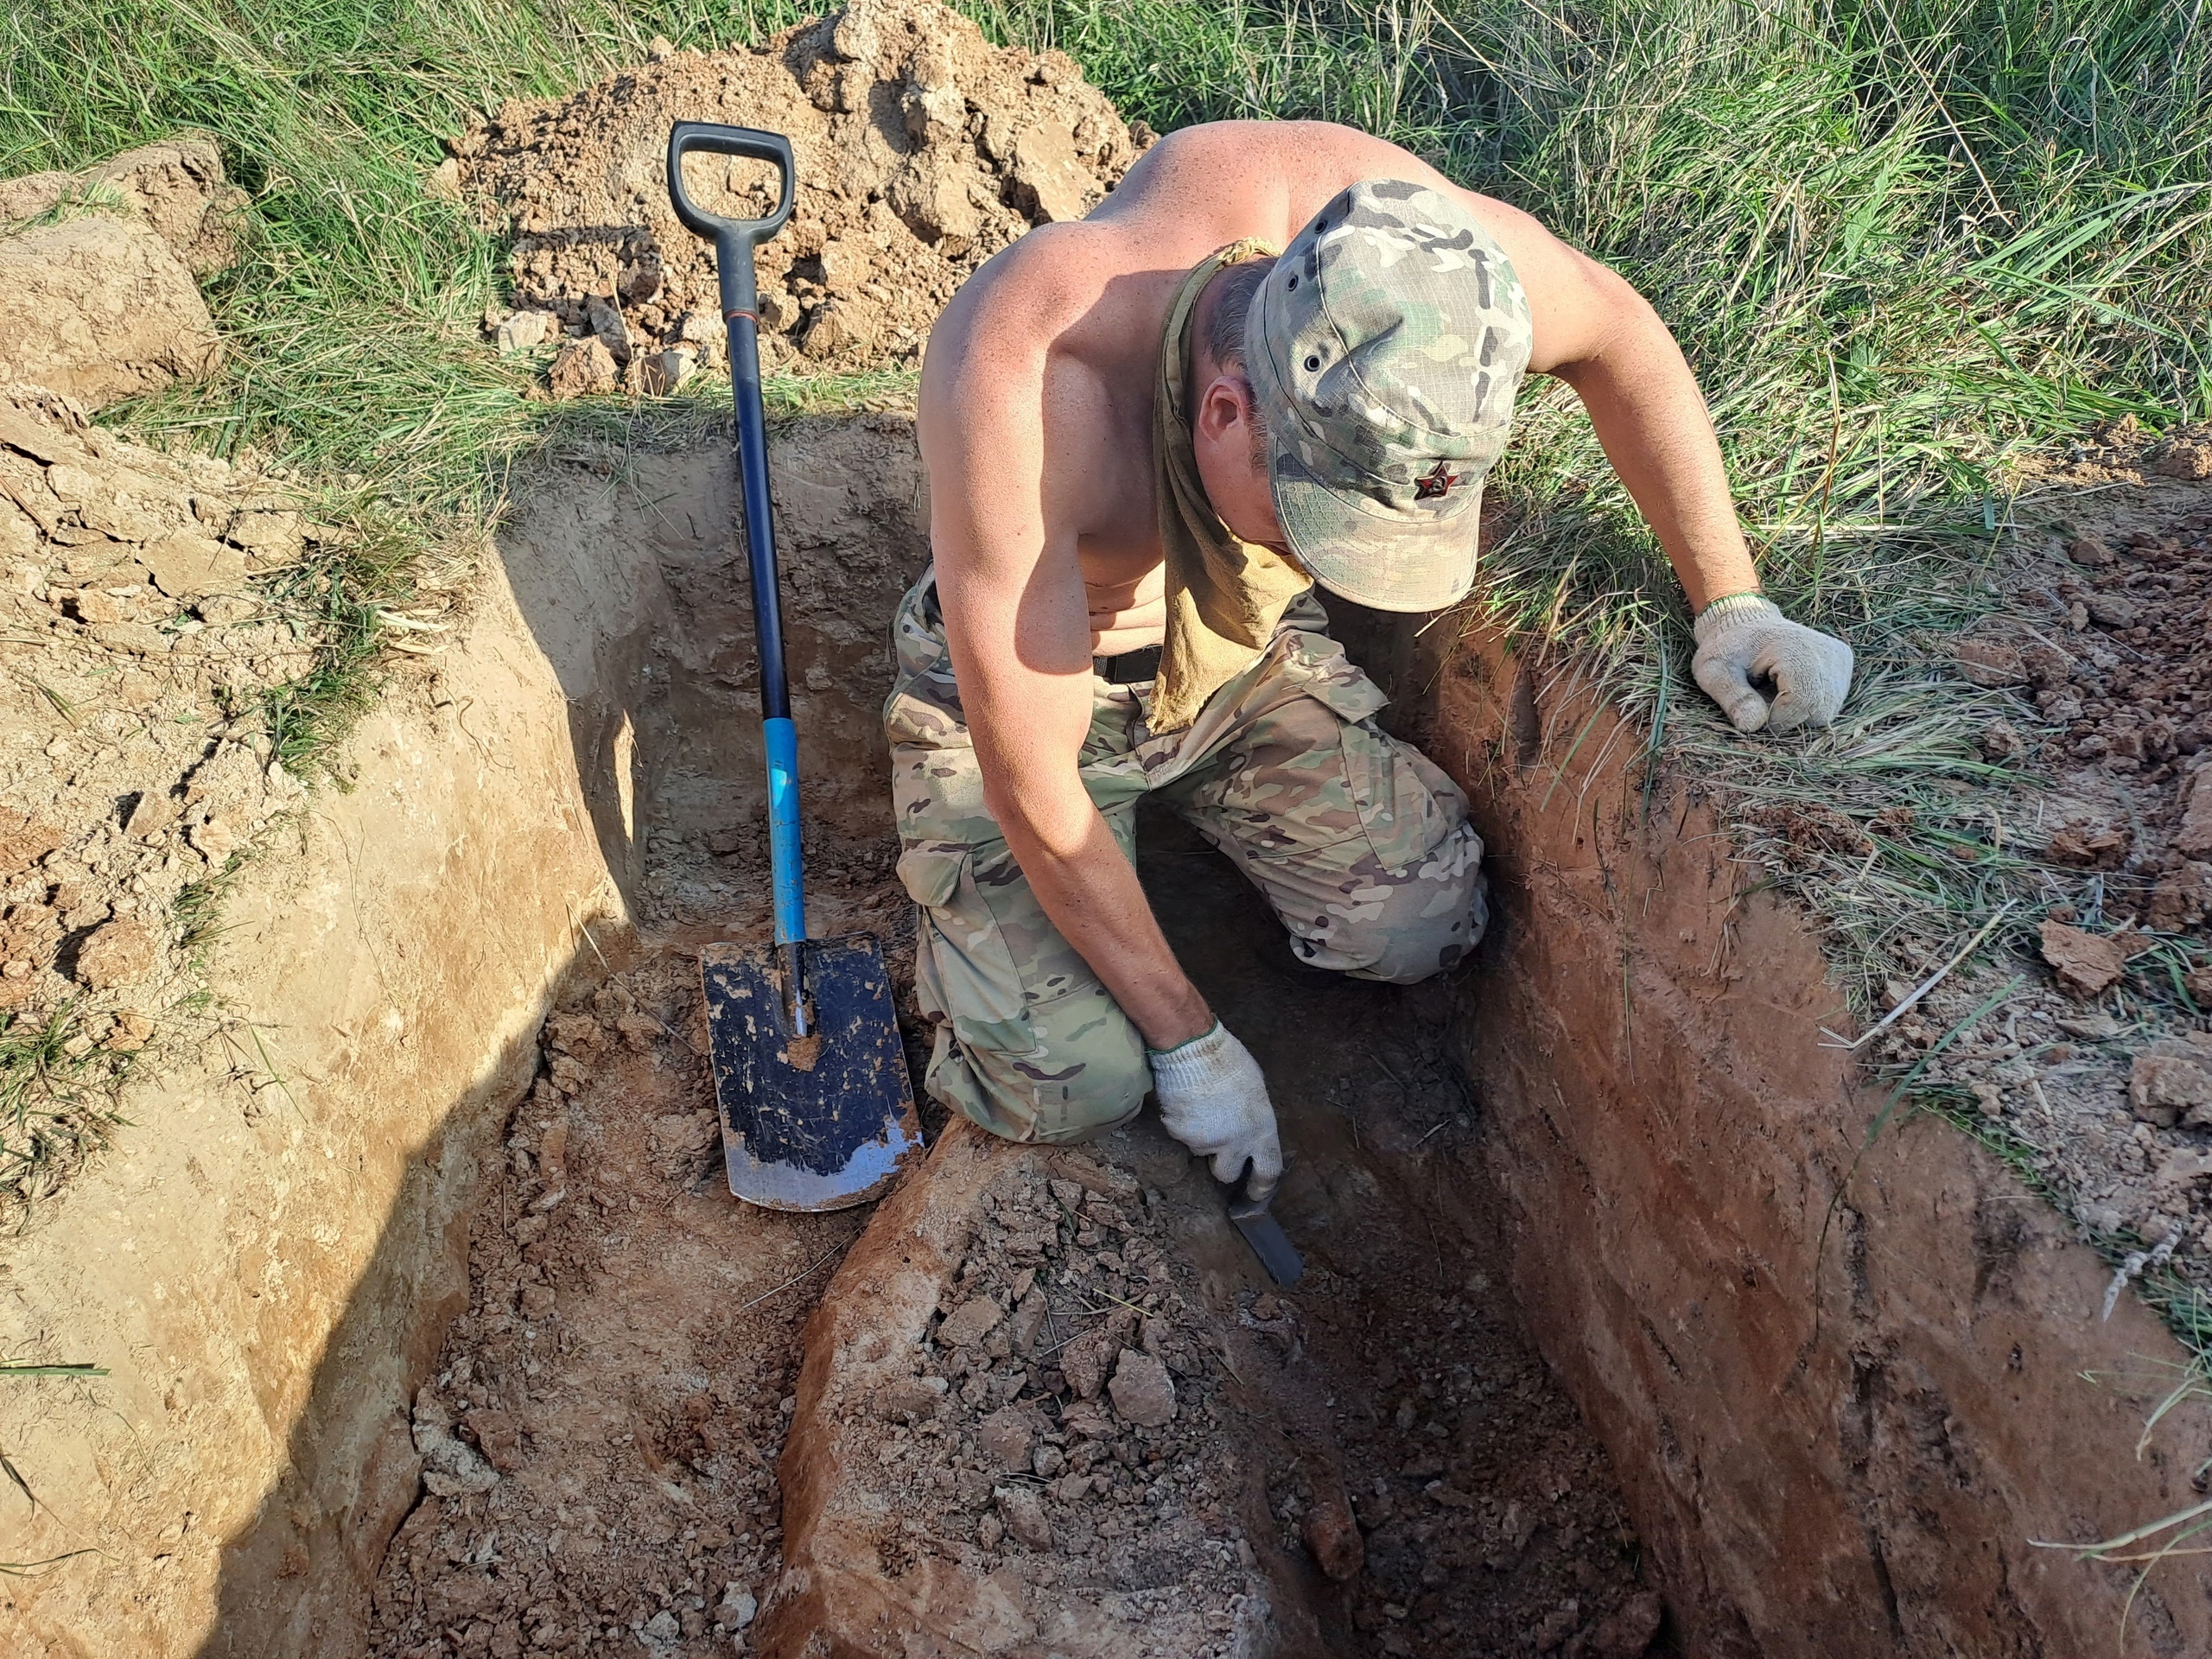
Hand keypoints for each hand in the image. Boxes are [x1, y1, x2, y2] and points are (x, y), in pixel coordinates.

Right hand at [1148, 1021, 1283, 1200]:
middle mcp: (1236, 1142)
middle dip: (1221, 1165)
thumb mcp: (1255, 1089)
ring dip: (1200, 1137)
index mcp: (1261, 1129)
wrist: (1192, 1048)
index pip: (1269, 1170)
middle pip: (1227, 1174)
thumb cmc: (1227, 1061)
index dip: (1262, 1186)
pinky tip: (1184, 1102)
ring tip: (1199, 1107)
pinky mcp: (1182, 1135)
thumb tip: (1249, 1128)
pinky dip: (1182, 1124)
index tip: (1256, 1193)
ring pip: (1200, 1151)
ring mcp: (1207, 1141)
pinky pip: (1181, 1136)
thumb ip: (1254, 1117)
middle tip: (1216, 1148)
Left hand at [1692, 593, 1853, 734]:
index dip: (1776, 718)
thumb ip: (1731, 697)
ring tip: (1776, 689)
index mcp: (1797, 649)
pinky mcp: (1844, 664)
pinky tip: (1791, 687)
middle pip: (1818, 712)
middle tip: (1763, 696)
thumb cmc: (1728, 650)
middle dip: (1788, 716)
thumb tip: (1752, 726)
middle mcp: (1828, 652)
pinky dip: (1809, 703)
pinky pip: (1831, 702)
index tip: (1754, 706)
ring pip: (1826, 712)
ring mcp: (1840, 659)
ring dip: (1798, 711)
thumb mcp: (1714, 671)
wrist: (1746, 625)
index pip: (1803, 703)